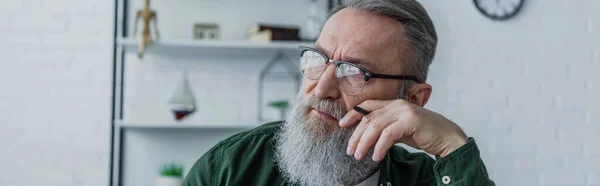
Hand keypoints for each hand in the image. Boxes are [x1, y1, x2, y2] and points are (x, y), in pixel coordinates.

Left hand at [339, 99, 467, 161]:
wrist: (447, 138)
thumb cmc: (424, 135)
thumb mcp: (400, 130)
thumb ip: (385, 129)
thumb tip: (367, 137)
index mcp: (394, 104)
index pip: (368, 106)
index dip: (353, 114)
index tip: (342, 124)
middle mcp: (398, 105)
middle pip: (368, 118)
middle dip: (356, 136)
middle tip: (350, 150)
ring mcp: (404, 111)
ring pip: (375, 126)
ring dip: (364, 143)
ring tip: (358, 155)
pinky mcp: (411, 120)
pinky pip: (388, 135)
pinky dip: (380, 147)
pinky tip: (376, 157)